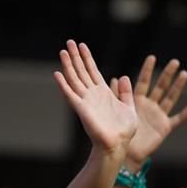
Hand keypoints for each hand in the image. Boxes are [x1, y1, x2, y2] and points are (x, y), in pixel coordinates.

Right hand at [54, 40, 136, 154]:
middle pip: (81, 71)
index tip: (82, 46)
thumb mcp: (129, 107)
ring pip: (74, 79)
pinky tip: (57, 74)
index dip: (87, 58)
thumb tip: (123, 76)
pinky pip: (70, 94)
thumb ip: (125, 92)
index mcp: (104, 93)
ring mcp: (86, 101)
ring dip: (68, 65)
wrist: (117, 145)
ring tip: (63, 51)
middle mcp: (92, 95)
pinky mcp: (81, 109)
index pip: (93, 71)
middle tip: (69, 42)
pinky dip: (63, 85)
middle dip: (76, 57)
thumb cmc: (123, 131)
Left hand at [125, 56, 186, 168]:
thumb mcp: (118, 113)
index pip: (143, 82)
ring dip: (178, 87)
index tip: (152, 57)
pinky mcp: (165, 127)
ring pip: (170, 98)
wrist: (126, 154)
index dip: (147, 71)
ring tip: (184, 74)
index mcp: (137, 101)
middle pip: (160, 87)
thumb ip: (117, 96)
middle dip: (167, 74)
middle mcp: (150, 106)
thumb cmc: (120, 134)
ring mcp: (159, 116)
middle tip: (175, 62)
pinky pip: (179, 119)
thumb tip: (115, 78)